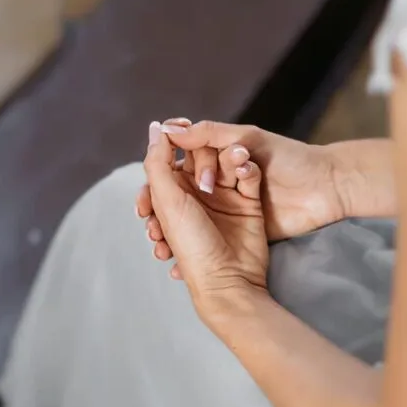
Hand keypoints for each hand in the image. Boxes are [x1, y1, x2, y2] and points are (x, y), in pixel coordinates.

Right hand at [136, 119, 343, 242]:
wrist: (327, 191)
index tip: (148, 197)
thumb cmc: (292, 159)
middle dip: (160, 211)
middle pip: (179, 193)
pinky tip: (182, 264)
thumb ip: (209, 135)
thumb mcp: (248, 140)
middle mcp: (220, 179)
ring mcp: (231, 203)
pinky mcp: (244, 223)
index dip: (161, 180)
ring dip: (171, 235)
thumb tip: (167, 129)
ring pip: (191, 217)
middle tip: (154, 227)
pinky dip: (197, 250)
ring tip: (162, 248)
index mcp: (218, 155)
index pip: (177, 163)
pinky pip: (214, 236)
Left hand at [143, 122, 268, 310]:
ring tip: (234, 170)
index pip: (171, 156)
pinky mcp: (249, 203)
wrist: (229, 278)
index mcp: (171, 194)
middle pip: (201, 156)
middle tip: (208, 179)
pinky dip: (248, 170)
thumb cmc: (193, 244)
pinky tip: (246, 176)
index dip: (176, 143)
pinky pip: (249, 175)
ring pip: (226, 162)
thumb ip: (158, 162)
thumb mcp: (167, 200)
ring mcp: (224, 198)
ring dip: (231, 160)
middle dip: (205, 159)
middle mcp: (196, 195)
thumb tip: (156, 127)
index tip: (183, 131)